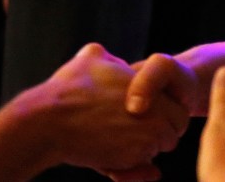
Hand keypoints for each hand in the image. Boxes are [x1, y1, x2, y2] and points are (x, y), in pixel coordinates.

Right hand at [27, 43, 186, 173]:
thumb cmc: (66, 91)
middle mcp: (156, 109)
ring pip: (158, 149)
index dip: (164, 117)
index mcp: (152, 87)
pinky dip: (133, 167)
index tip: (145, 119)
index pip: (178, 110)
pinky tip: (111, 156)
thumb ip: (107, 58)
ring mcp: (147, 134)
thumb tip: (106, 57)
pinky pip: (143, 167)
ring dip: (145, 150)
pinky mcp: (133, 155)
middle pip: (174, 131)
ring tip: (119, 143)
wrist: (46, 122)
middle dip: (160, 135)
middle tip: (134, 135)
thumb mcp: (90, 59)